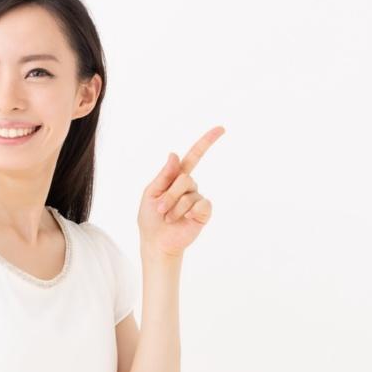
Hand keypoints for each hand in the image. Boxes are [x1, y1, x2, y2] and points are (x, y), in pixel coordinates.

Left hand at [138, 125, 224, 257]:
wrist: (156, 242)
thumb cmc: (150, 218)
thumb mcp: (151, 192)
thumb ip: (164, 175)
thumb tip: (174, 154)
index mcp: (176, 177)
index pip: (194, 156)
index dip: (207, 142)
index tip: (221, 129)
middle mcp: (189, 186)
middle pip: (184, 178)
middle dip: (169, 195)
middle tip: (160, 210)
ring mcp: (198, 199)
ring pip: (189, 194)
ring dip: (174, 208)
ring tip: (168, 218)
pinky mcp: (204, 212)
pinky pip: (201, 205)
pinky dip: (189, 212)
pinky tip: (186, 219)